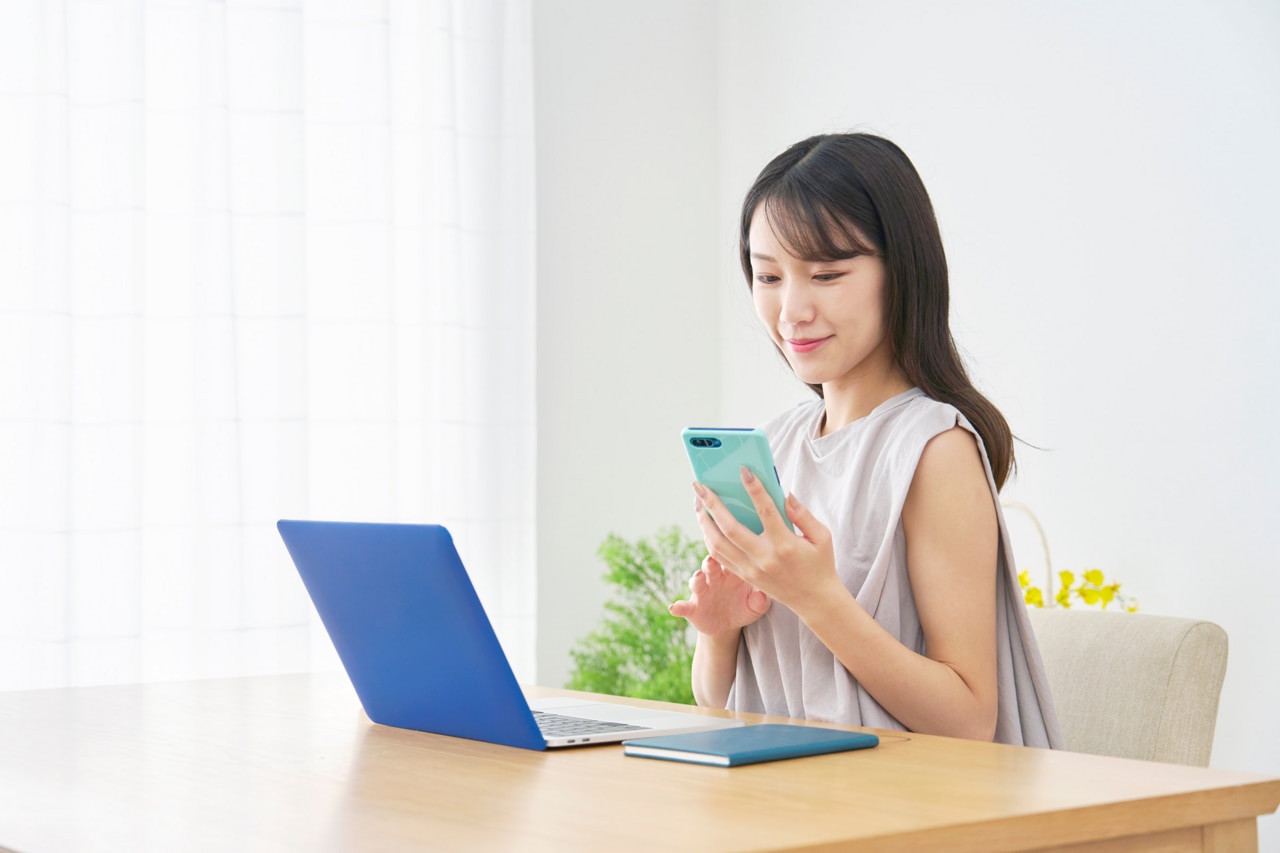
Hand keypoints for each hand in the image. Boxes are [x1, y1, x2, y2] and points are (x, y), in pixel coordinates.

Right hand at [668, 555, 770, 637]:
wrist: (728, 625)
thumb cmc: (744, 607)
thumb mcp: (756, 607)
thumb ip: (760, 601)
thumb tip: (762, 595)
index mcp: (731, 572)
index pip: (730, 557)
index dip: (730, 552)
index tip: (733, 548)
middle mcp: (714, 577)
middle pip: (710, 565)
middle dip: (710, 562)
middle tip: (712, 560)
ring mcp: (702, 591)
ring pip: (696, 582)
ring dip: (696, 579)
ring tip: (697, 578)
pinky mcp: (692, 608)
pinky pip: (683, 606)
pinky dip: (677, 607)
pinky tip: (673, 608)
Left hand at [691, 468, 844, 619]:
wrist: (814, 600)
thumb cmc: (820, 563)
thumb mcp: (822, 537)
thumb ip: (803, 515)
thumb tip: (785, 494)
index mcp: (785, 545)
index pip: (765, 511)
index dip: (754, 489)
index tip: (743, 470)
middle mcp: (764, 558)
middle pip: (730, 528)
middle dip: (712, 503)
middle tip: (700, 485)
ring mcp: (751, 569)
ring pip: (718, 543)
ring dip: (704, 521)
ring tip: (698, 502)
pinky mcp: (745, 576)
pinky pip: (720, 556)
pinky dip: (709, 538)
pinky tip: (706, 522)